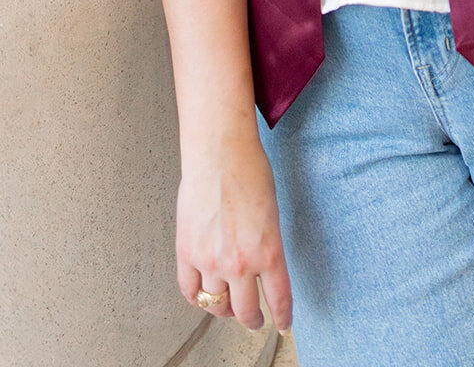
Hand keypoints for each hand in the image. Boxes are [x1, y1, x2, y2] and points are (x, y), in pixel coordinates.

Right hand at [177, 132, 292, 333]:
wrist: (219, 153)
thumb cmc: (250, 172)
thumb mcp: (273, 214)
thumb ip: (267, 246)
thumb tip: (263, 269)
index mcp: (269, 252)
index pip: (279, 299)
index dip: (282, 317)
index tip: (283, 324)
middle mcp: (240, 263)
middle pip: (245, 312)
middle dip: (253, 319)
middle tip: (256, 320)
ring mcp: (210, 261)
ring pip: (216, 305)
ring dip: (224, 310)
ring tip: (228, 307)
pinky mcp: (187, 253)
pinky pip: (190, 291)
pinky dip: (198, 298)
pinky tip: (204, 295)